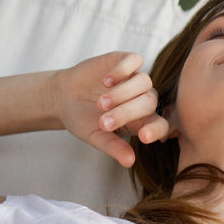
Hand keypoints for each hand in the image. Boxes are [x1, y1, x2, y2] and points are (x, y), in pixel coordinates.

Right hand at [50, 52, 171, 167]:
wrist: (64, 97)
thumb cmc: (83, 120)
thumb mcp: (95, 136)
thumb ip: (113, 147)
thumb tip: (129, 162)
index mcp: (142, 120)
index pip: (160, 125)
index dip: (156, 130)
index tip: (144, 137)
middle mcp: (143, 98)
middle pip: (149, 103)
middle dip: (127, 113)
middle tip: (104, 121)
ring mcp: (135, 78)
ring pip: (144, 82)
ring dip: (123, 93)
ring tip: (102, 103)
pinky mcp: (124, 61)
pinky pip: (135, 60)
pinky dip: (123, 70)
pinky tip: (107, 80)